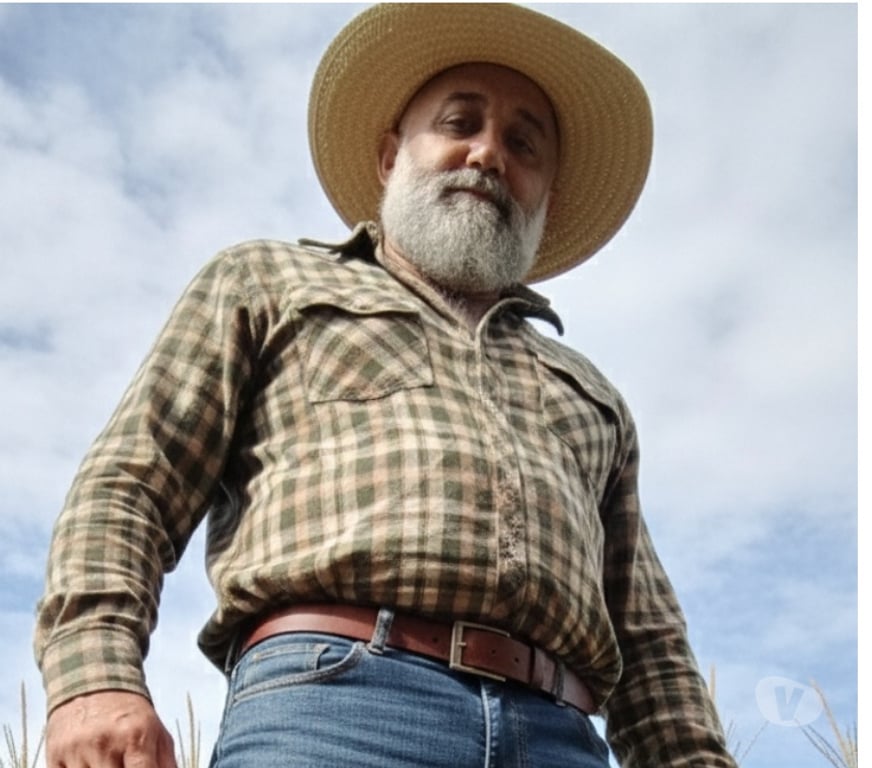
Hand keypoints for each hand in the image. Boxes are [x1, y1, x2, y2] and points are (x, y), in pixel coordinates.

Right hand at [46, 690, 177, 767]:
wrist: (92, 683)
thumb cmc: (130, 715)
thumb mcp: (156, 732)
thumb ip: (166, 764)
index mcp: (137, 736)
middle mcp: (105, 743)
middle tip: (123, 764)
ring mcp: (77, 751)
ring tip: (109, 761)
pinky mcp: (54, 757)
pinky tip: (88, 764)